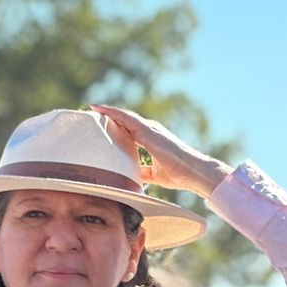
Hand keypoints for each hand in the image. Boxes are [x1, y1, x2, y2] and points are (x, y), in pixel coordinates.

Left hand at [88, 104, 229, 198]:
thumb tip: (129, 177)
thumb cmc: (178, 174)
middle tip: (92, 114)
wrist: (194, 172)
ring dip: (109, 112)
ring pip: (125, 117)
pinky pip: (127, 119)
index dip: (115, 124)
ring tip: (93, 108)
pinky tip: (102, 110)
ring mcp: (150, 130)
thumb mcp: (154, 174)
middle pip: (125, 121)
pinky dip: (114, 114)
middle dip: (109, 116)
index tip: (101, 122)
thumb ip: (143, 172)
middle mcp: (150, 131)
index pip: (129, 129)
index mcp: (150, 139)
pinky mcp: (149, 132)